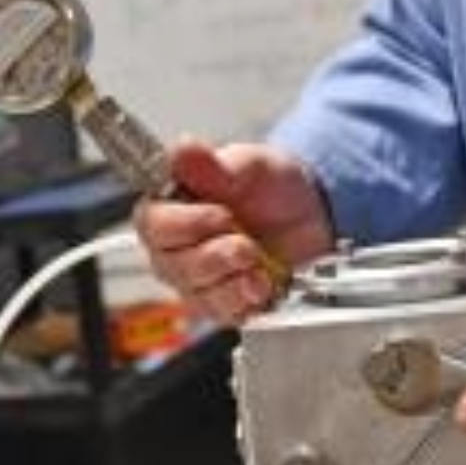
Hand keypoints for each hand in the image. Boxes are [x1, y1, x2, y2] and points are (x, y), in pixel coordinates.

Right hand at [132, 140, 333, 324]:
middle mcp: (175, 248)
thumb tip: (182, 151)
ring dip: (235, 275)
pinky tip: (262, 280)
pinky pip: (224, 313)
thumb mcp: (250, 164)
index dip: (186, 224)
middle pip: (174, 264)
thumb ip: (215, 164)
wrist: (312, 214)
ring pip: (199, 292)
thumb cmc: (273, 186)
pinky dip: (248, 297)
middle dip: (218, 252)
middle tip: (245, 238)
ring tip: (258, 257)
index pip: (153, 224)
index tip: (221, 214)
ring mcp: (197, 280)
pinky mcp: (221, 304)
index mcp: (170, 207)